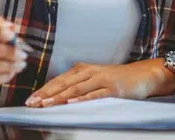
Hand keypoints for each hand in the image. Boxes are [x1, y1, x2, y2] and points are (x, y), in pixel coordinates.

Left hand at [26, 60, 172, 107]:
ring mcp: (101, 79)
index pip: (59, 80)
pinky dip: (82, 98)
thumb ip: (78, 85)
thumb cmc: (117, 79)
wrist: (144, 75)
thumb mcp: (95, 78)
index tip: (30, 101)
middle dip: (46, 94)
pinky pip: (95, 94)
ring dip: (59, 97)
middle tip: (32, 103)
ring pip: (76, 88)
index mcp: (83, 69)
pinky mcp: (112, 88)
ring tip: (46, 104)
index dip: (43, 90)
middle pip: (64, 83)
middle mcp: (90, 71)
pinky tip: (72, 102)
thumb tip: (56, 97)